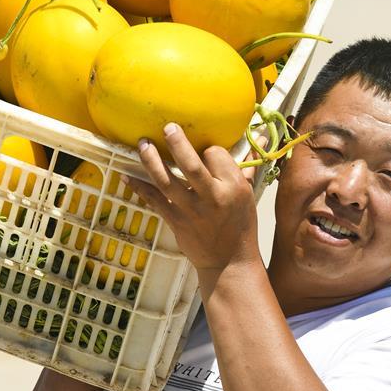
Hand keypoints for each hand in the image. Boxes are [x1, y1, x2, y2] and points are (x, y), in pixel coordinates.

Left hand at [121, 123, 263, 272]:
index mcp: (233, 187)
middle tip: (167, 127)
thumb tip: (264, 135)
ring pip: (167, 181)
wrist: (229, 263)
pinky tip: (126, 175)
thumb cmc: (240, 226)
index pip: (216, 155)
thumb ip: (249, 164)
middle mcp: (212, 198)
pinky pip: (154, 201)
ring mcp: (192, 211)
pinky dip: (139, 187)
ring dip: (151, 161)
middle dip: (177, 143)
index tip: (205, 151)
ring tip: (143, 144)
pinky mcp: (176, 222)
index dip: (209, 150)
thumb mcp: (249, 194)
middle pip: (191, 165)